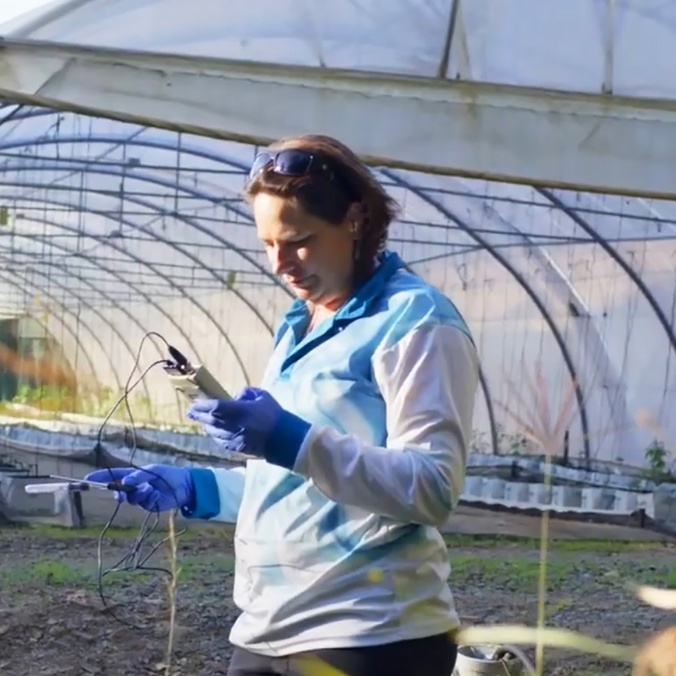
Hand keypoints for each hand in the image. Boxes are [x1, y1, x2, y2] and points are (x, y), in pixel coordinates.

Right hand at [85, 465, 193, 511]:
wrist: (184, 486)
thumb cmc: (168, 474)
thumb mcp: (153, 471)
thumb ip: (139, 476)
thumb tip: (125, 481)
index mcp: (134, 474)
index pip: (114, 474)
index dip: (101, 477)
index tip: (88, 479)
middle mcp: (134, 486)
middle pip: (120, 491)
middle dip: (120, 493)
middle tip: (122, 495)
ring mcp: (140, 496)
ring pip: (132, 499)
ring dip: (140, 494)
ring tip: (152, 489)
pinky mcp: (148, 505)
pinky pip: (143, 504)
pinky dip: (149, 499)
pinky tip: (158, 494)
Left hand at [187, 387, 311, 468]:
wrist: (285, 438)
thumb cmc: (275, 414)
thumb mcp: (263, 396)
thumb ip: (247, 393)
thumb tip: (235, 398)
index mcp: (240, 410)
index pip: (215, 407)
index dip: (203, 405)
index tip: (195, 403)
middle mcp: (234, 425)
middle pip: (211, 420)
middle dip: (200, 416)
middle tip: (191, 413)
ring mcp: (235, 438)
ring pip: (214, 432)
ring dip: (207, 427)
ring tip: (202, 422)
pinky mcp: (239, 448)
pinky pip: (222, 442)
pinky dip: (216, 437)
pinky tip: (214, 434)